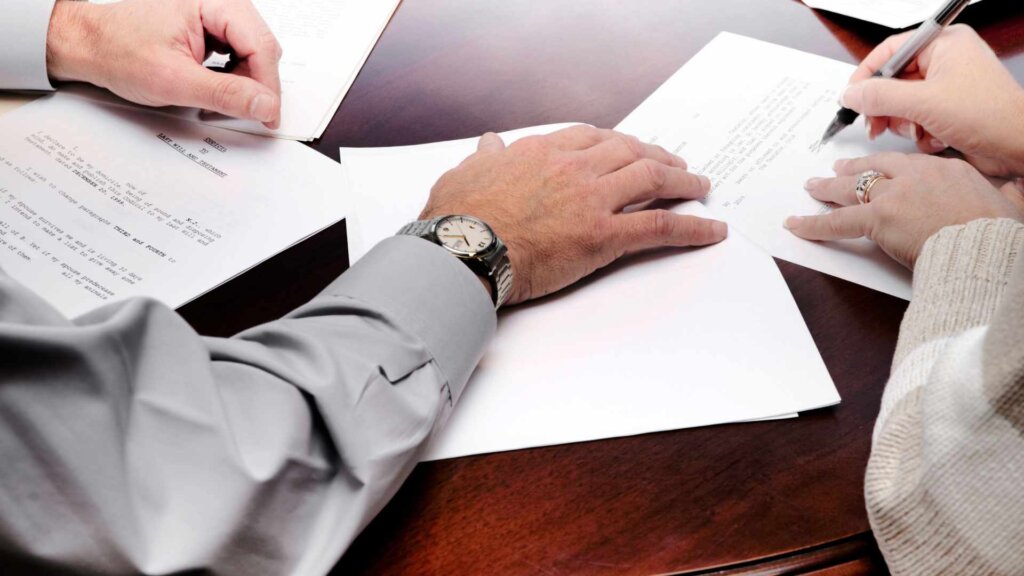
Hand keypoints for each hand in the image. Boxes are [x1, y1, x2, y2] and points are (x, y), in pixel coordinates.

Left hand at [46, 0, 282, 128]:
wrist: (89, 46)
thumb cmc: (118, 51)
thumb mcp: (174, 80)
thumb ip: (225, 94)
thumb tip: (264, 104)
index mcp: (212, 1)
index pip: (260, 45)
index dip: (268, 86)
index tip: (268, 116)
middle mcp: (217, 2)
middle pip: (261, 48)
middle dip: (255, 84)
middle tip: (244, 112)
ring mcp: (214, 14)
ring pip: (253, 53)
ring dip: (244, 82)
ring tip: (219, 100)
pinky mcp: (210, 28)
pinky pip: (238, 54)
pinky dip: (233, 77)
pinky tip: (215, 88)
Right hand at [420, 126, 727, 304]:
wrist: (464, 250)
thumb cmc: (458, 219)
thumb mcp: (465, 175)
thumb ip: (485, 158)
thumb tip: (489, 144)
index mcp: (541, 152)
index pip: (592, 136)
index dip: (618, 142)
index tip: (630, 147)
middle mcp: (574, 168)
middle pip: (630, 151)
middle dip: (658, 156)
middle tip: (676, 165)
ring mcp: (592, 199)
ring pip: (651, 180)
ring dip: (682, 182)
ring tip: (700, 187)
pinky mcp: (604, 235)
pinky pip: (659, 226)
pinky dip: (692, 227)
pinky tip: (712, 230)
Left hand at [785, 154, 1023, 268]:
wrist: (982, 245)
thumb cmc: (995, 232)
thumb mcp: (1006, 204)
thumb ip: (1004, 195)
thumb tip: (1014, 191)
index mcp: (947, 169)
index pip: (910, 163)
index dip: (890, 166)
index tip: (881, 168)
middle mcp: (916, 174)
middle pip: (876, 167)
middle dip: (855, 168)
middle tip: (838, 169)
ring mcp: (894, 193)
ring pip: (852, 187)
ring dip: (828, 188)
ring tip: (812, 187)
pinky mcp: (877, 216)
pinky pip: (836, 220)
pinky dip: (812, 223)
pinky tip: (794, 224)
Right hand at [842, 25, 1023, 177]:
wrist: (1019, 146)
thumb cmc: (988, 115)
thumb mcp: (923, 103)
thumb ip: (880, 96)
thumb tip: (851, 94)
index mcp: (944, 44)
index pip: (890, 51)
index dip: (867, 75)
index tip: (851, 97)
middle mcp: (946, 61)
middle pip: (894, 80)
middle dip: (886, 107)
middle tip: (876, 125)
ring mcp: (948, 85)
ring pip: (903, 103)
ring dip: (904, 123)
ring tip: (917, 132)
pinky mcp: (949, 108)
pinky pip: (917, 117)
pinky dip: (919, 131)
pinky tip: (932, 137)